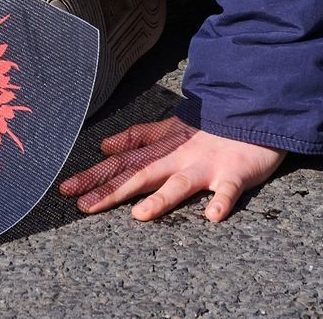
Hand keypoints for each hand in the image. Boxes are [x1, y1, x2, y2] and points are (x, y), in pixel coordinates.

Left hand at [57, 116, 285, 221]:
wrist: (255, 108)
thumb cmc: (212, 126)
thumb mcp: (172, 128)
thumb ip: (140, 138)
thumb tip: (105, 147)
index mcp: (164, 148)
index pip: (124, 163)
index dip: (96, 175)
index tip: (67, 190)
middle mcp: (180, 157)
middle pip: (142, 174)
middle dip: (112, 190)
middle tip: (83, 205)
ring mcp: (207, 164)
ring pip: (181, 183)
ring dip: (162, 198)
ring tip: (140, 216)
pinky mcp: (236, 171)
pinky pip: (229, 189)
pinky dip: (222, 201)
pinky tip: (212, 215)